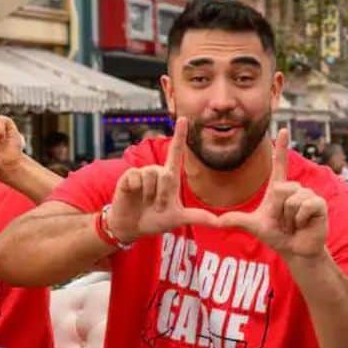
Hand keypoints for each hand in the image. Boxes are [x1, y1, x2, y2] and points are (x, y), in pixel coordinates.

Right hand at [107, 117, 218, 242]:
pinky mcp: (128, 177)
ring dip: (150, 194)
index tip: (184, 119)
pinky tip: (133, 194)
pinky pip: (136, 177)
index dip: (179, 136)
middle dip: (163, 194)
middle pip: (165, 173)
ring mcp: (141, 174)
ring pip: (151, 175)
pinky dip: (137, 189)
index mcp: (169, 178)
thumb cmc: (154, 221)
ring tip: (146, 202)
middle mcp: (156, 173)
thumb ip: (198, 217)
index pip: (176, 153)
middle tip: (158, 207)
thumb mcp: (178, 219)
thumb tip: (220, 222)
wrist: (132, 227)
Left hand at [217, 128, 327, 258]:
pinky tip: (304, 224)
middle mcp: (294, 188)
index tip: (282, 129)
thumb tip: (217, 221)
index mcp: (278, 189)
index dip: (280, 148)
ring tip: (293, 224)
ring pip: (291, 200)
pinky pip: (304, 206)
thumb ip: (236, 220)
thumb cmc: (277, 236)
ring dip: (288, 218)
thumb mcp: (254, 226)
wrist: (295, 250)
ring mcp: (308, 194)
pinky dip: (300, 219)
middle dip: (278, 211)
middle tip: (283, 222)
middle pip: (280, 189)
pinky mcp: (319, 203)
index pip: (279, 165)